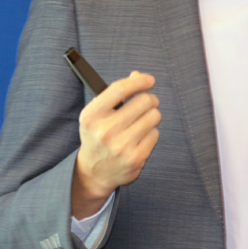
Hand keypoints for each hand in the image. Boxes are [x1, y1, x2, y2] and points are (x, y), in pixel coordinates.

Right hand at [72, 71, 160, 218]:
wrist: (94, 172)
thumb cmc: (99, 135)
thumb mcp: (98, 113)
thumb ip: (117, 93)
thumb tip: (138, 76)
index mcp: (92, 116)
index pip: (120, 89)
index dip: (139, 81)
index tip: (149, 80)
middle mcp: (105, 131)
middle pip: (144, 101)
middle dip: (150, 99)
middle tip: (147, 103)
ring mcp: (121, 146)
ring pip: (154, 116)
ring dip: (151, 116)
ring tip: (141, 122)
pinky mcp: (136, 158)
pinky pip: (155, 133)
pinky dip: (151, 133)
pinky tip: (140, 138)